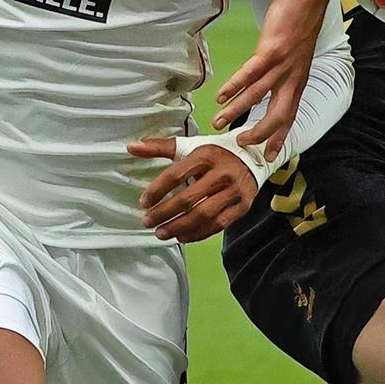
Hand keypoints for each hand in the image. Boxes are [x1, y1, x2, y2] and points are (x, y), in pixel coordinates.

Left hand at [129, 138, 260, 242]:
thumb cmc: (215, 153)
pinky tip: (181, 236)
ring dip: (179, 227)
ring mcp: (234, 192)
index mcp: (206, 155)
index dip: (157, 190)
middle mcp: (222, 173)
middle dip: (164, 213)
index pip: (176, 175)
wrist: (253, 157)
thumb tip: (131, 147)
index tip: (143, 202)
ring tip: (161, 233)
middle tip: (148, 221)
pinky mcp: (242, 207)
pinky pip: (217, 225)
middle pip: (188, 199)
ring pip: (203, 215)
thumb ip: (160, 148)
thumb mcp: (190, 147)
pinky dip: (197, 233)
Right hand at [214, 0, 331, 154]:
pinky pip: (250, 73)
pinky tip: (221, 95)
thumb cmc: (299, 25)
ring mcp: (282, 65)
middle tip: (240, 143)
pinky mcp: (271, 50)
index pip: (290, 117)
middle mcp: (292, 78)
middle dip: (259, 133)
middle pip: (278, 115)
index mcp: (298, 81)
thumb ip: (284, 74)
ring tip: (219, 121)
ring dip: (237, 111)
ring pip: (258, 96)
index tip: (268, 156)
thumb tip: (267, 86)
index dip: (279, 137)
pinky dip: (234, 86)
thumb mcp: (296, 56)